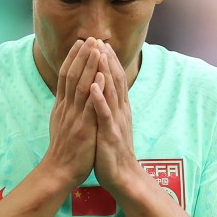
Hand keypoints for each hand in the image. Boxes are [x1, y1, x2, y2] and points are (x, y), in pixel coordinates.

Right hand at [42, 38, 105, 187]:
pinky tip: (101, 75)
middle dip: (82, 55)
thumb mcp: (61, 124)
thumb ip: (65, 108)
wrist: (58, 172)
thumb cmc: (64, 151)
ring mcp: (74, 117)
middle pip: (72, 75)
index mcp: (62, 107)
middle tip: (91, 37)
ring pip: (81, 86)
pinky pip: (89, 105)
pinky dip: (95, 88)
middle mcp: (67, 108)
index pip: (66, 76)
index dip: (73, 58)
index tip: (81, 43)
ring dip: (89, 66)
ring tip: (97, 48)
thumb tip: (66, 95)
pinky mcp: (83, 128)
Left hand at [90, 43, 137, 191]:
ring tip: (99, 54)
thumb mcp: (112, 124)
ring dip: (105, 72)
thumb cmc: (114, 151)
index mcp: (119, 109)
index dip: (109, 61)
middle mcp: (120, 111)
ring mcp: (116, 122)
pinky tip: (94, 86)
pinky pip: (104, 114)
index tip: (102, 44)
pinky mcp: (110, 134)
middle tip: (100, 40)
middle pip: (115, 80)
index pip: (115, 80)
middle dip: (108, 60)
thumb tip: (105, 93)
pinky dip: (100, 99)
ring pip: (111, 92)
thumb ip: (110, 108)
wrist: (123, 177)